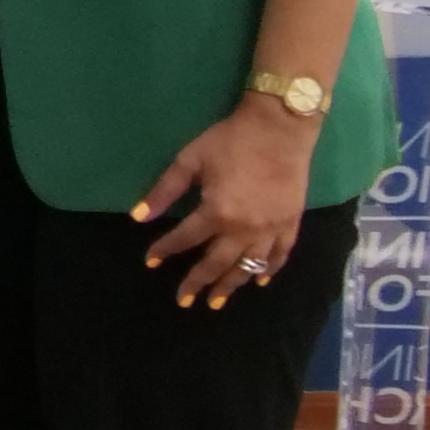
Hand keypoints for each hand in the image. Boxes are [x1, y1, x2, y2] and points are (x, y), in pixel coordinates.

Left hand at [136, 93, 318, 309]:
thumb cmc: (230, 140)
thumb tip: (138, 217)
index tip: (151, 262)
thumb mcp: (189, 160)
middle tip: (183, 301)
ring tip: (216, 302)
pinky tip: (259, 281)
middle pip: (216, 263)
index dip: (165, 250)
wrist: (280, 127)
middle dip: (198, 283)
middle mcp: (244, 228)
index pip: (185, 239)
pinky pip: (279, 254)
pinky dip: (268, 269)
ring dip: (231, 285)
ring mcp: (271, 228)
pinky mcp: (291, 223)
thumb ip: (164, 191)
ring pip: (248, 265)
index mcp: (217, 212)